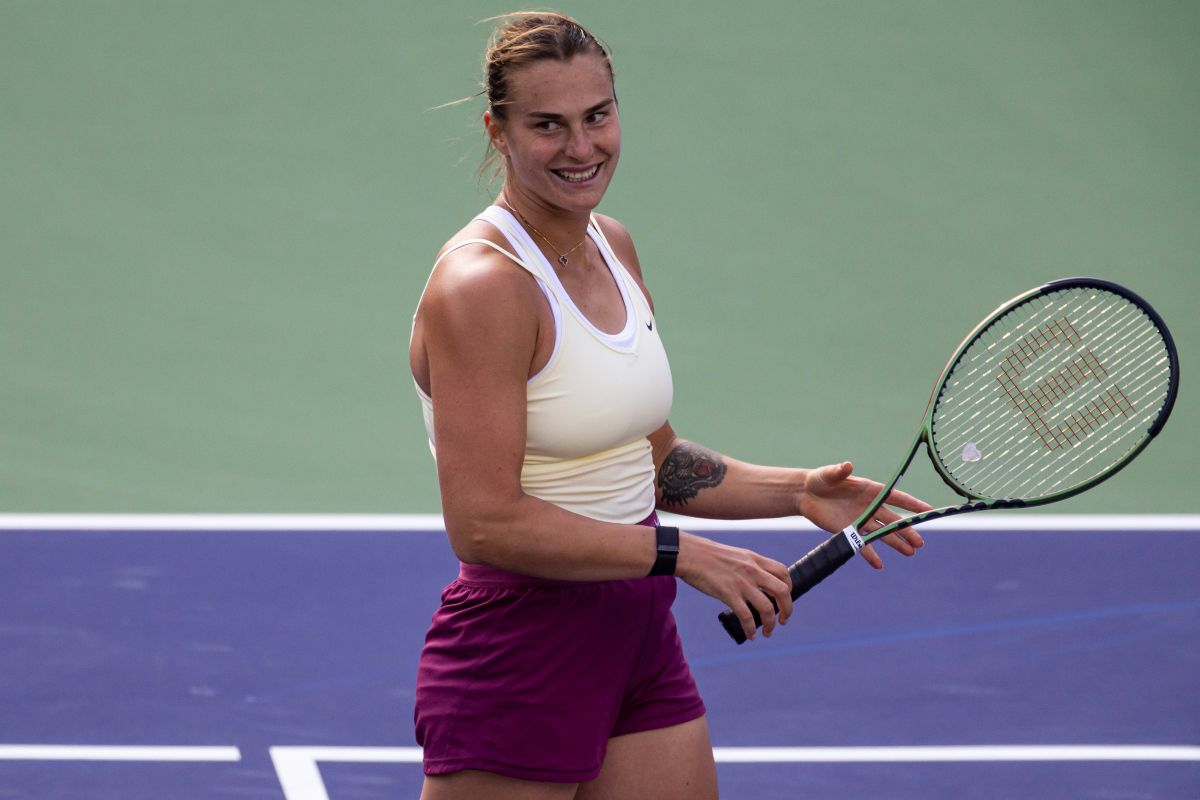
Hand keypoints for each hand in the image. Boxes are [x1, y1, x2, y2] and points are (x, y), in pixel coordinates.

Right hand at [675, 531, 793, 641]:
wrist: (690, 554)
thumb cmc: (708, 556)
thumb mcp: (736, 555)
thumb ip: (748, 566)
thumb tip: (755, 581)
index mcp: (755, 559)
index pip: (783, 573)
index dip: (789, 588)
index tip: (784, 600)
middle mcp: (753, 571)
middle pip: (782, 592)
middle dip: (787, 610)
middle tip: (783, 620)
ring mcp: (742, 583)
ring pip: (767, 608)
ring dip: (771, 624)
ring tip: (768, 633)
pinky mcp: (729, 594)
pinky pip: (746, 617)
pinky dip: (751, 629)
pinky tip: (750, 635)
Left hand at [801, 461, 930, 568]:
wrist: (805, 494)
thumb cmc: (820, 479)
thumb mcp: (829, 474)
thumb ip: (839, 471)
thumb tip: (847, 465)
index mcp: (870, 489)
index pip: (897, 497)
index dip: (913, 504)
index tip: (929, 510)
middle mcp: (870, 506)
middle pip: (893, 520)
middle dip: (907, 531)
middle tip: (920, 543)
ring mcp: (861, 519)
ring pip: (882, 533)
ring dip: (896, 543)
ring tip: (910, 552)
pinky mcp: (849, 530)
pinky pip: (862, 545)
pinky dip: (870, 554)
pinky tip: (879, 565)